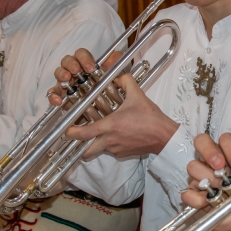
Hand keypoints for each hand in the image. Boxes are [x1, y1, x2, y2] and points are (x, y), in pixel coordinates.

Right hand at [47, 49, 123, 105]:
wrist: (99, 108)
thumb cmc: (101, 88)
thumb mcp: (110, 77)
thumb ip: (113, 65)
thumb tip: (116, 55)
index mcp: (84, 64)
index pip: (81, 54)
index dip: (84, 58)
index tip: (90, 67)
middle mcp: (73, 71)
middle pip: (67, 61)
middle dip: (71, 64)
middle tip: (76, 70)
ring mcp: (65, 83)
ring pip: (59, 73)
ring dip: (61, 74)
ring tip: (66, 79)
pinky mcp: (60, 96)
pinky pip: (52, 94)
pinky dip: (53, 96)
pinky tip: (58, 100)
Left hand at [58, 49, 177, 158]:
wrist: (164, 136)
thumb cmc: (150, 118)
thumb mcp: (138, 95)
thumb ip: (126, 82)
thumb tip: (118, 76)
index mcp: (109, 126)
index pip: (83, 133)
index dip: (71, 132)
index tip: (66, 129)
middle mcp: (109, 140)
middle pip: (85, 151)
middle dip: (79, 147)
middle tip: (78, 137)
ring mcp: (116, 149)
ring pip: (98, 150)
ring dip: (94, 144)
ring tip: (98, 133)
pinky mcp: (122, 154)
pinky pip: (110, 150)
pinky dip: (108, 144)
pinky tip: (116, 135)